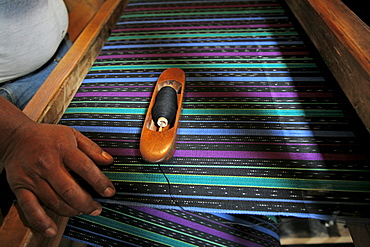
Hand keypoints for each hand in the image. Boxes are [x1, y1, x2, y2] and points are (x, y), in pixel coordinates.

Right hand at [1, 121, 114, 236]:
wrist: (15, 137)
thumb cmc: (47, 136)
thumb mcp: (72, 134)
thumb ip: (92, 148)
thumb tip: (109, 161)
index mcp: (63, 149)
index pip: (85, 168)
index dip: (100, 182)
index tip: (109, 192)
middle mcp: (47, 163)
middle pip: (70, 189)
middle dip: (87, 203)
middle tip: (97, 209)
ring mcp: (33, 177)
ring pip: (54, 201)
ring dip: (71, 210)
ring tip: (82, 211)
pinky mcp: (20, 187)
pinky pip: (30, 208)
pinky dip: (41, 221)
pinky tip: (51, 229)